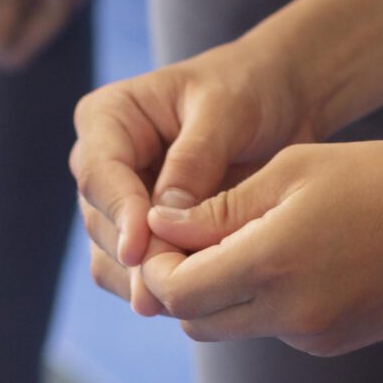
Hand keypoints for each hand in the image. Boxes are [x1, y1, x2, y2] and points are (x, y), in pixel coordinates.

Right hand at [71, 35, 306, 317]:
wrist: (282, 100)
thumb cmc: (252, 86)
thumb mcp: (227, 110)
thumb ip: (195, 159)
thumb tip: (165, 217)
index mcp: (109, 117)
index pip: (100, 172)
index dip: (119, 213)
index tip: (139, 249)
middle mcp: (105, 162)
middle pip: (102, 222)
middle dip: (136, 258)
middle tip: (173, 287)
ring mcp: (122, 201)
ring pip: (114, 257)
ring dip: (147, 279)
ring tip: (192, 296)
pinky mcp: (146, 232)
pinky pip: (139, 273)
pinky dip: (163, 286)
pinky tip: (199, 296)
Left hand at [129, 137, 382, 352]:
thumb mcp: (298, 167)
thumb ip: (222, 203)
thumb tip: (161, 224)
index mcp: (273, 263)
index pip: (176, 290)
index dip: (158, 262)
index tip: (164, 226)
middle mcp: (288, 314)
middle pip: (195, 320)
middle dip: (181, 281)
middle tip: (194, 233)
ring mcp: (313, 337)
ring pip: (233, 326)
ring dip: (222, 291)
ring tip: (249, 235)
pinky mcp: (334, 343)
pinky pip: (276, 327)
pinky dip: (266, 298)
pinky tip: (299, 252)